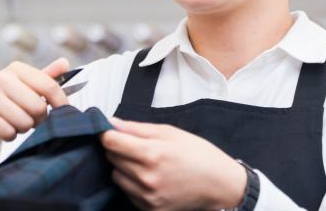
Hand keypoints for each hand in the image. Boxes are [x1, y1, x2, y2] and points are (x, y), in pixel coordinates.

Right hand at [0, 57, 69, 146]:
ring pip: (24, 122)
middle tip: (32, 119)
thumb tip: (65, 63)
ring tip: (16, 122)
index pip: (49, 86)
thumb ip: (47, 77)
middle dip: (39, 119)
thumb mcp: (27, 86)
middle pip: (38, 107)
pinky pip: (8, 132)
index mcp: (17, 69)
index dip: (61, 102)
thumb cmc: (9, 99)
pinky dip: (10, 135)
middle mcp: (1, 78)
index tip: (65, 112)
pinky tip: (4, 127)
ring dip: (24, 128)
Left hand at [100, 118, 246, 210]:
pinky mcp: (149, 209)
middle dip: (118, 148)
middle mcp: (146, 178)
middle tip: (136, 145)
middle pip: (112, 158)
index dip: (106, 133)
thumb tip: (112, 123)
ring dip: (123, 167)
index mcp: (152, 153)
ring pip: (116, 176)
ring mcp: (147, 197)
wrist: (219, 185)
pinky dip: (132, 183)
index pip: (111, 142)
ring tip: (144, 162)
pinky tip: (149, 177)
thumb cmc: (198, 154)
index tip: (108, 130)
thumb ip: (137, 128)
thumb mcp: (170, 132)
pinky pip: (127, 192)